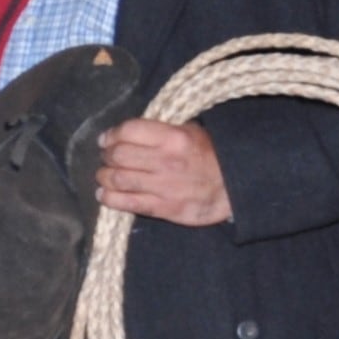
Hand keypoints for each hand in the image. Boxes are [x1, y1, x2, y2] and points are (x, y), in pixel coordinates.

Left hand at [94, 118, 232, 226]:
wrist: (235, 187)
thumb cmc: (211, 155)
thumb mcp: (191, 131)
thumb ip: (161, 130)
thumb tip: (130, 132)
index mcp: (173, 137)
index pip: (129, 131)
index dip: (112, 135)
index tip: (106, 139)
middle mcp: (165, 161)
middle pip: (119, 156)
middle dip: (107, 156)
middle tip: (106, 158)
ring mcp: (163, 186)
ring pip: (118, 180)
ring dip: (104, 177)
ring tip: (103, 176)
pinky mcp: (164, 208)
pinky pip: (128, 203)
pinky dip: (110, 199)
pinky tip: (103, 195)